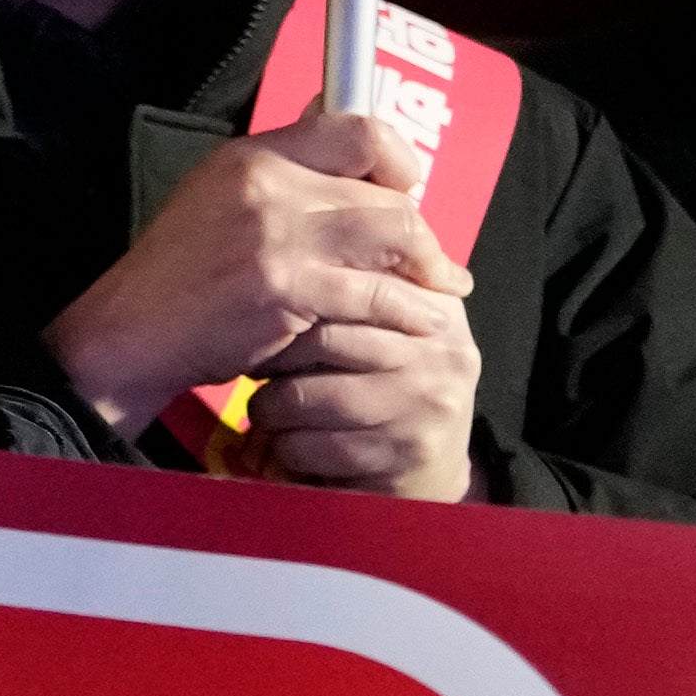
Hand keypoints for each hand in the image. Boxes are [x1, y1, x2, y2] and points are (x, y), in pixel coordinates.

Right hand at [42, 116, 470, 435]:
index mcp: (251, 156)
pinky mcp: (288, 289)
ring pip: (396, 236)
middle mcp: (266, 184)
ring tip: (439, 290)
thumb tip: (333, 113)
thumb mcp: (219, 197)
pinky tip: (416, 323)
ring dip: (428, 269)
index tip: (407, 190)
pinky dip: (410, 312)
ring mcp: (277, 237)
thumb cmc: (183, 273)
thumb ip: (282, 169)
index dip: (398, 160)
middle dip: (421, 233)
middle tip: (430, 262)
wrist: (135, 331)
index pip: (357, 130)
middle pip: (387, 193)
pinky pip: (379, 295)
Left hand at [237, 281, 482, 497]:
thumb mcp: (382, 327)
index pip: (349, 285)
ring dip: (269, 408)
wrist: (431, 464)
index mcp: (433, 307)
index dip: (290, 303)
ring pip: (304, 397)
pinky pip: (310, 446)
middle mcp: (440, 352)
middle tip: (254, 365)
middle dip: (272, 357)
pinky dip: (283, 448)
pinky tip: (291, 443)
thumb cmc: (387, 384)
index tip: (262, 317)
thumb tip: (291, 230)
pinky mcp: (405, 453)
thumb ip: (355, 284)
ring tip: (269, 408)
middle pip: (321, 340)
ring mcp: (426, 404)